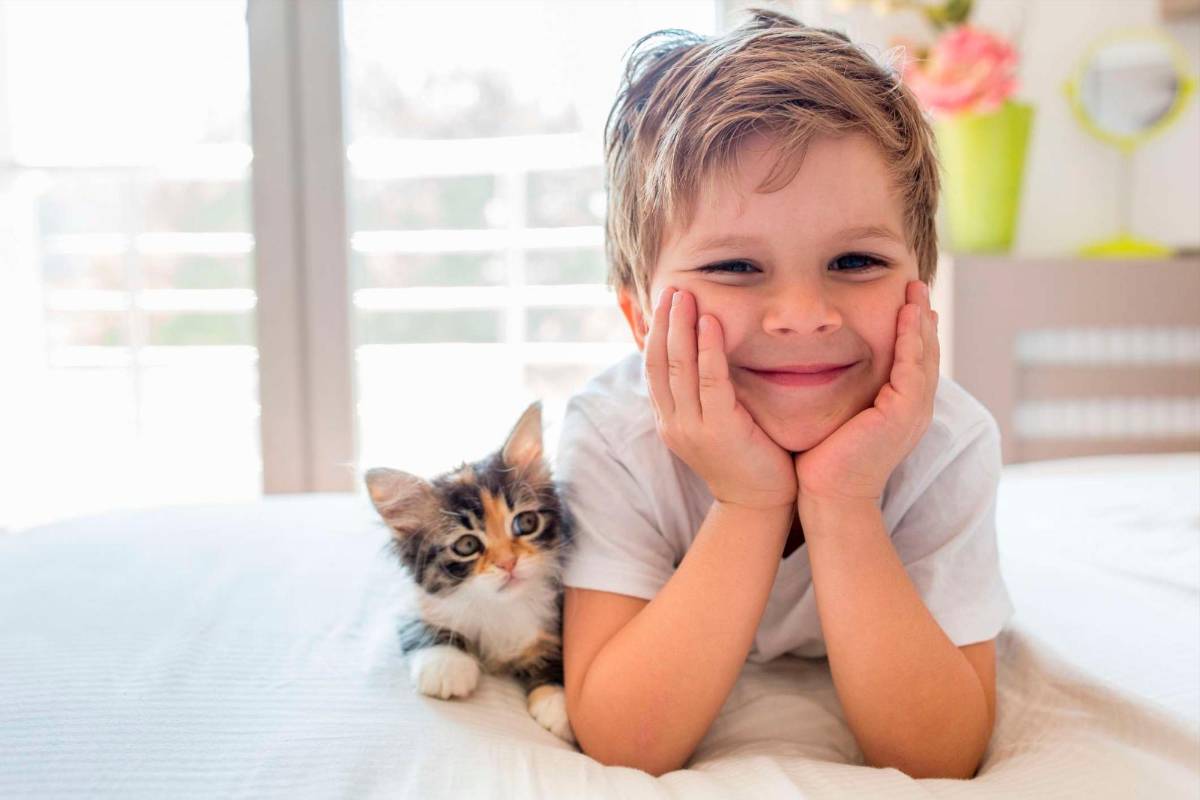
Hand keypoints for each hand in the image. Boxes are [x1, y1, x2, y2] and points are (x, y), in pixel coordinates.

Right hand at [645, 286, 796, 510]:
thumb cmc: (746, 458)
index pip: (651, 368)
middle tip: (672, 288)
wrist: (760, 503)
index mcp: (668, 420)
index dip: (654, 333)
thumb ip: (705, 393)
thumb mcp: (715, 422)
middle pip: (659, 363)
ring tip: (686, 295)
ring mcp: (692, 428)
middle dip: (664, 322)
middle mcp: (672, 423)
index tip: (663, 303)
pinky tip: (711, 323)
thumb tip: (704, 354)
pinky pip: (710, 381)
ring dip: (680, 327)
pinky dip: (708, 349)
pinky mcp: (718, 430)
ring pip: (679, 367)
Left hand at [794, 280, 939, 504]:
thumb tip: (822, 365)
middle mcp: (914, 409)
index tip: (905, 301)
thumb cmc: (823, 459)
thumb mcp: (838, 415)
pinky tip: (907, 314)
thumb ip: (843, 391)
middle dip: (922, 318)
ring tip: (915, 290)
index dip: (912, 330)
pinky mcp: (903, 412)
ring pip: (924, 355)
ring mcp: (913, 411)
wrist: (827, 494)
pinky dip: (911, 338)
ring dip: (921, 320)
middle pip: (926, 353)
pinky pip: (912, 366)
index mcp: (901, 410)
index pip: (912, 361)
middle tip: (917, 284)